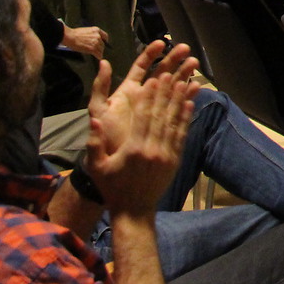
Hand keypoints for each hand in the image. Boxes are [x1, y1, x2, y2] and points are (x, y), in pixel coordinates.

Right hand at [62, 25, 110, 57]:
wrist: (70, 36)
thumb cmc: (74, 34)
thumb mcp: (86, 30)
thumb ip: (92, 35)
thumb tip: (93, 40)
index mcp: (96, 30)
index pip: (105, 36)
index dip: (104, 41)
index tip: (104, 43)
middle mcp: (98, 36)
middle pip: (103, 44)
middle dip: (100, 47)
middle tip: (98, 50)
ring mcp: (96, 43)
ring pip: (101, 50)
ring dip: (99, 52)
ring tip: (97, 54)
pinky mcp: (93, 49)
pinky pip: (98, 54)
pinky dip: (98, 56)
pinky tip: (97, 57)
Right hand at [84, 41, 198, 215]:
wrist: (134, 210)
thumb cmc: (112, 188)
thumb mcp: (97, 167)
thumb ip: (94, 143)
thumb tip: (95, 120)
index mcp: (133, 149)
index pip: (143, 117)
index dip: (148, 97)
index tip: (151, 80)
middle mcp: (152, 149)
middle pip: (161, 115)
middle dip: (165, 93)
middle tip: (169, 73)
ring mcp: (166, 155)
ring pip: (174, 122)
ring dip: (178, 100)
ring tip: (183, 81)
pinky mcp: (175, 160)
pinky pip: (182, 135)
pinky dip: (185, 118)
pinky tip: (188, 104)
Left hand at [87, 41, 197, 159]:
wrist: (115, 162)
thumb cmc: (105, 136)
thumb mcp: (98, 110)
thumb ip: (100, 87)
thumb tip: (104, 62)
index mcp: (129, 90)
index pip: (142, 66)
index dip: (152, 53)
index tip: (162, 42)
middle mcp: (145, 95)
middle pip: (161, 71)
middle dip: (174, 59)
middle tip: (187, 50)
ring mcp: (157, 107)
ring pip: (172, 85)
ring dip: (183, 73)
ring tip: (194, 64)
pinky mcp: (166, 119)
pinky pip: (179, 104)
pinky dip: (187, 95)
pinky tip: (196, 87)